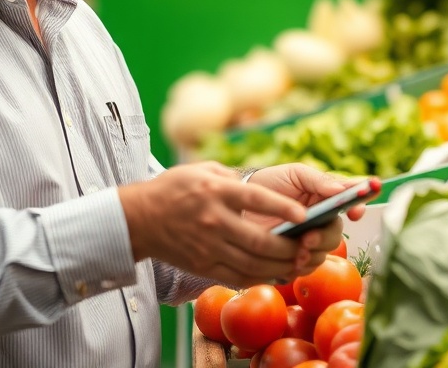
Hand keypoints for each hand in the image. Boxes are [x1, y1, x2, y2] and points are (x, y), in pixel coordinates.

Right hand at [118, 161, 320, 287]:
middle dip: (290, 248)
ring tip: (298, 262)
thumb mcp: (202, 170)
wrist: (139, 218)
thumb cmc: (174, 188)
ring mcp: (208, 246)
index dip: (283, 208)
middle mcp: (214, 220)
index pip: (256, 199)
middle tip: (309, 246)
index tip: (304, 215)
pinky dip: (261, 276)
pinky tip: (275, 271)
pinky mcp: (203, 266)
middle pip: (260, 241)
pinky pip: (239, 277)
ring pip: (253, 265)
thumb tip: (265, 189)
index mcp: (216, 191)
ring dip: (281, 266)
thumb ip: (233, 178)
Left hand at [245, 164, 368, 277]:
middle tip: (308, 238)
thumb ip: (318, 180)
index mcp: (325, 199)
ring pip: (322, 254)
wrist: (236, 202)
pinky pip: (304, 269)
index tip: (355, 212)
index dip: (358, 207)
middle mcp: (320, 222)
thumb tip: (341, 189)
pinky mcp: (291, 258)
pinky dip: (299, 267)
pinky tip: (288, 263)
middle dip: (325, 238)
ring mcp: (306, 241)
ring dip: (313, 255)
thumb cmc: (269, 182)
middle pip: (335, 234)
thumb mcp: (294, 174)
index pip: (350, 204)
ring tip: (297, 252)